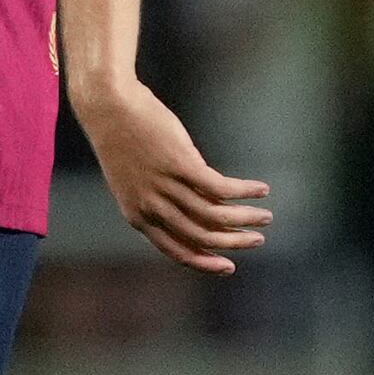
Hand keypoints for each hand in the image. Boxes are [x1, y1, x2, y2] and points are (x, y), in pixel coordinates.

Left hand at [76, 79, 270, 273]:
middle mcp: (151, 207)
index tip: (229, 267)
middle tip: (258, 239)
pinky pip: (221, 187)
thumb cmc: (124, 141)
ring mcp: (166, 186)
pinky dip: (244, 191)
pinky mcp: (181, 165)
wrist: (107, 107)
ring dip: (246, 217)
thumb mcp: (138, 181)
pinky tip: (261, 188)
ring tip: (266, 215)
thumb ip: (166, 200)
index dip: (205, 263)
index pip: (176, 250)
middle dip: (234, 242)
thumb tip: (205, 209)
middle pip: (202, 236)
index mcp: (138, 216)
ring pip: (215, 215)